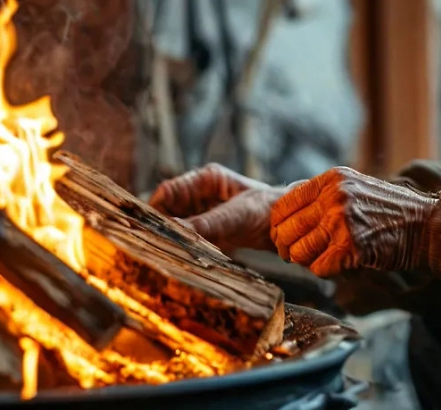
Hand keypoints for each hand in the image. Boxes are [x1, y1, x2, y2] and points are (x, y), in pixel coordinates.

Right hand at [150, 163, 284, 251]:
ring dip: (174, 240)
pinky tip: (185, 260)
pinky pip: (190, 239)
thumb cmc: (267, 210)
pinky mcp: (210, 230)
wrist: (291, 226)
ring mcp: (205, 212)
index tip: (149, 231)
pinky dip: (186, 248)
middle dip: (162, 228)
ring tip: (170, 256)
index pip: (167, 192)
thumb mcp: (236, 216)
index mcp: (205, 179)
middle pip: (169, 211)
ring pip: (177, 227)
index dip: (155, 210)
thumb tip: (174, 231)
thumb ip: (206, 224)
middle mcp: (201, 194)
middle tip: (157, 249)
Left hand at [270, 167, 437, 277]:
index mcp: (331, 180)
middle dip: (288, 248)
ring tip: (322, 259)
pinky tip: (340, 264)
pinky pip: (319, 268)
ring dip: (307, 261)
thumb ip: (323, 197)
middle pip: (286, 230)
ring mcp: (341, 221)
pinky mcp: (350, 246)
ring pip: (299, 251)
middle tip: (298, 255)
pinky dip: (326, 271)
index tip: (286, 238)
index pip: (283, 206)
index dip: (280, 227)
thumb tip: (287, 219)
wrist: (425, 225)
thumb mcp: (354, 188)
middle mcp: (333, 197)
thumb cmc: (389, 212)